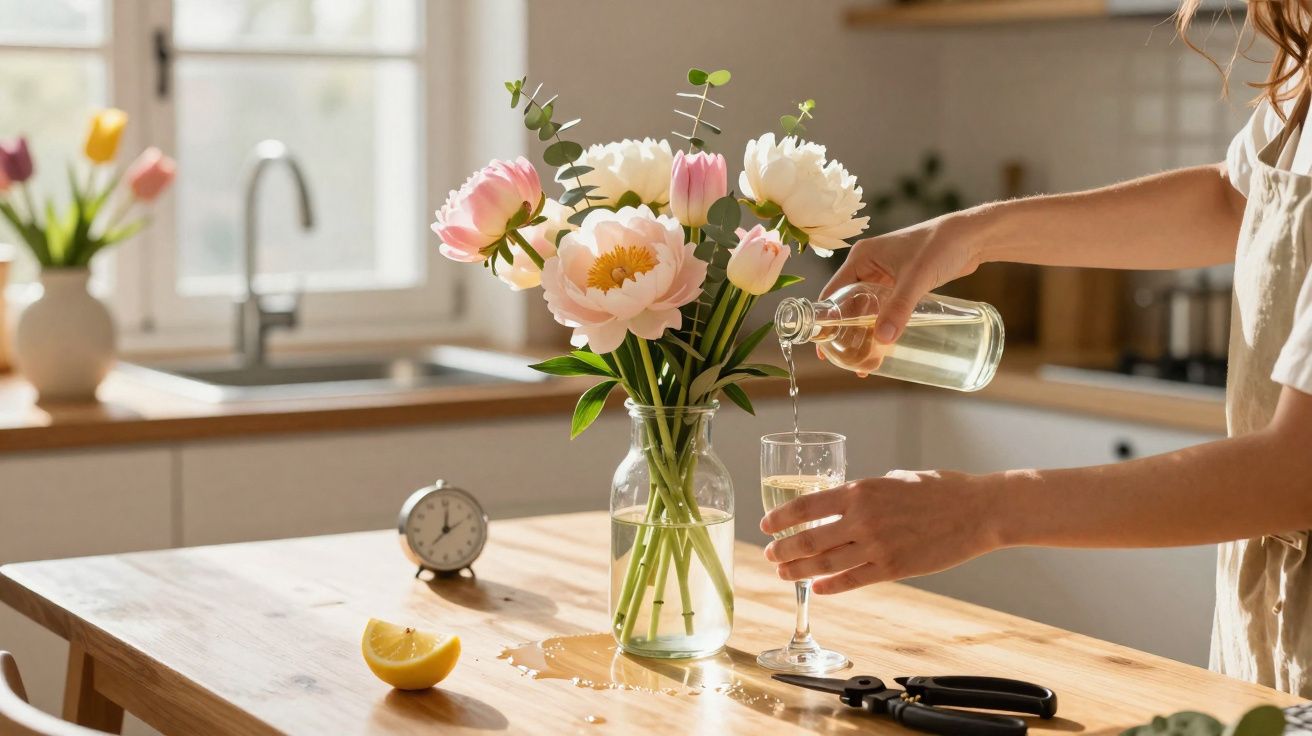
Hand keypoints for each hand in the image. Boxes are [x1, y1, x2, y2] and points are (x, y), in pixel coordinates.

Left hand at [760, 470, 1002, 594]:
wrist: (978, 511)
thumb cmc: (942, 489)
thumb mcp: (898, 479)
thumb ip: (872, 490)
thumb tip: (858, 497)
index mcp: (860, 490)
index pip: (806, 506)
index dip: (781, 518)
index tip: (766, 525)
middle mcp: (862, 518)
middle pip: (808, 539)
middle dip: (782, 549)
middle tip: (769, 555)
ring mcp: (876, 546)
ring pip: (824, 564)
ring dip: (798, 571)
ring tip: (784, 573)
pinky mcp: (893, 568)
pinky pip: (852, 580)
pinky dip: (830, 586)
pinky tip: (817, 588)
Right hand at [823, 214, 981, 345]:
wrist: (971, 237)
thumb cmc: (940, 246)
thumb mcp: (916, 278)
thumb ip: (899, 308)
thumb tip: (883, 340)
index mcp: (861, 258)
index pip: (833, 293)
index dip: (826, 320)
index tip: (824, 346)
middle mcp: (868, 266)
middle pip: (847, 305)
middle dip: (847, 332)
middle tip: (848, 359)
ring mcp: (884, 275)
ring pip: (866, 309)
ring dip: (865, 332)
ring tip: (867, 361)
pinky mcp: (901, 283)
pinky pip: (883, 308)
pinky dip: (881, 325)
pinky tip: (885, 345)